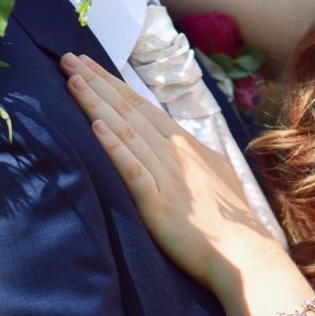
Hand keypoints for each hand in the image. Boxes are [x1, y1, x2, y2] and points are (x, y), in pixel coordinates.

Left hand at [62, 53, 285, 293]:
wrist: (245, 256)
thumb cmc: (231, 221)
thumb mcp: (215, 173)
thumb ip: (194, 155)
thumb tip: (182, 141)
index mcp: (185, 144)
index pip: (141, 105)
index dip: (111, 83)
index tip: (87, 64)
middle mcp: (174, 153)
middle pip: (128, 110)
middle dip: (96, 82)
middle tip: (68, 58)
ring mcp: (167, 176)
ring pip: (126, 131)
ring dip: (97, 104)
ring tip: (72, 81)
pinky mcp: (159, 204)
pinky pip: (133, 170)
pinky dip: (114, 147)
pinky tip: (96, 127)